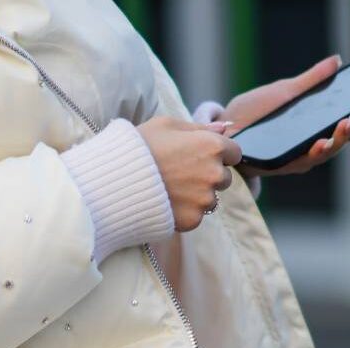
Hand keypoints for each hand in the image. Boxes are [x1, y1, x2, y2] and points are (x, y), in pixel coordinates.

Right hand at [137, 116, 241, 230]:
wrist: (114, 182)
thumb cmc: (139, 147)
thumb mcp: (167, 125)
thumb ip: (200, 127)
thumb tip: (226, 128)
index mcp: (212, 146)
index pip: (234, 153)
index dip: (217, 154)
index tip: (198, 156)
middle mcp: (214, 174)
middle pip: (224, 178)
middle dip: (208, 176)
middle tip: (180, 174)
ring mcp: (204, 199)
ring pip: (211, 199)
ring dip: (197, 195)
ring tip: (170, 189)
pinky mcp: (193, 220)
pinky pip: (196, 216)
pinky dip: (185, 212)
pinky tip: (166, 202)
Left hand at [217, 54, 349, 176]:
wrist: (224, 129)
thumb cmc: (255, 112)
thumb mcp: (286, 91)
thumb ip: (312, 80)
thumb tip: (336, 61)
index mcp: (319, 124)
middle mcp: (314, 143)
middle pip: (346, 136)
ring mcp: (300, 155)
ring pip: (328, 150)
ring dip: (342, 138)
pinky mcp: (283, 163)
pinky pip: (303, 160)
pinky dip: (316, 152)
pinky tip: (324, 143)